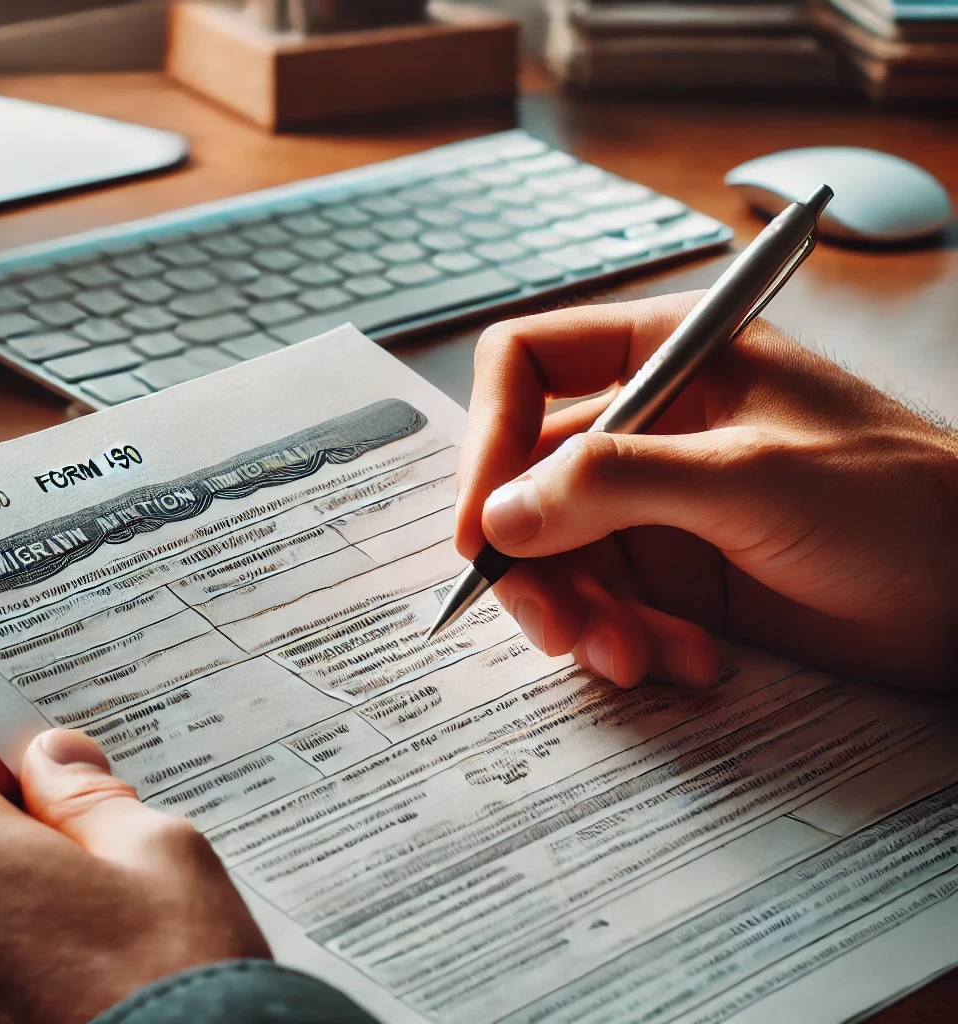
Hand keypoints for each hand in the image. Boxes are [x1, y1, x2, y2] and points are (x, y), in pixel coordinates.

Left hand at [0, 715, 269, 1023]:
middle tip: (80, 835)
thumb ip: (92, 796)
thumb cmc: (168, 978)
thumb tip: (58, 763)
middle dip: (5, 817)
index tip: (41, 764)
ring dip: (5, 883)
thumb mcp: (159, 848)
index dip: (1, 747)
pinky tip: (66, 959)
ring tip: (83, 906)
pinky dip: (3, 937)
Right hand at [456, 293, 957, 691]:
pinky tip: (685, 660)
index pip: (527, 367)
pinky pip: (605, 607)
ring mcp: (655, 506)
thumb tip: (502, 515)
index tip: (482, 522)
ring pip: (559, 557)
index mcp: (665, 356)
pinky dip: (627, 641)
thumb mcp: (751, 477)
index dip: (489, 437)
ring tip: (637, 657)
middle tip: (558, 626)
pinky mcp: (673, 574)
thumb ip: (616, 483)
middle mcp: (645, 428)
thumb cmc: (900, 501)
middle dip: (535, 561)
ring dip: (584, 617)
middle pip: (528, 481)